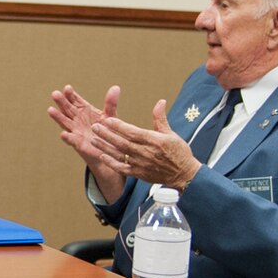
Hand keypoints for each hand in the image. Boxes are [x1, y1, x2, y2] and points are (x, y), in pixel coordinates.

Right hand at [49, 84, 126, 202]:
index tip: (67, 88)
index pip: (75, 100)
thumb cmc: (108, 131)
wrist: (109, 151)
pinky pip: (71, 140)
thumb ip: (110, 103)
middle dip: (61, 102)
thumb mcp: (110, 116)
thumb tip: (115, 88)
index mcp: (85, 111)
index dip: (71, 94)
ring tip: (50, 110)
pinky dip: (67, 137)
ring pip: (65, 122)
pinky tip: (63, 134)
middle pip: (67, 109)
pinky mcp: (78, 144)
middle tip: (55, 94)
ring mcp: (76, 131)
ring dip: (58, 117)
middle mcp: (77, 120)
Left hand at [85, 98, 201, 189]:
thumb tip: (160, 101)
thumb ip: (160, 118)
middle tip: (95, 127)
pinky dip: (112, 163)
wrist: (184, 175)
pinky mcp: (139, 174)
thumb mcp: (171, 134)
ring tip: (93, 139)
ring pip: (120, 154)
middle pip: (122, 143)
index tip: (107, 119)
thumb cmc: (179, 153)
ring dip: (105, 147)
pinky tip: (102, 156)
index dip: (118, 126)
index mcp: (154, 141)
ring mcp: (141, 164)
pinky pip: (122, 168)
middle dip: (107, 134)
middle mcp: (146, 153)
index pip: (132, 132)